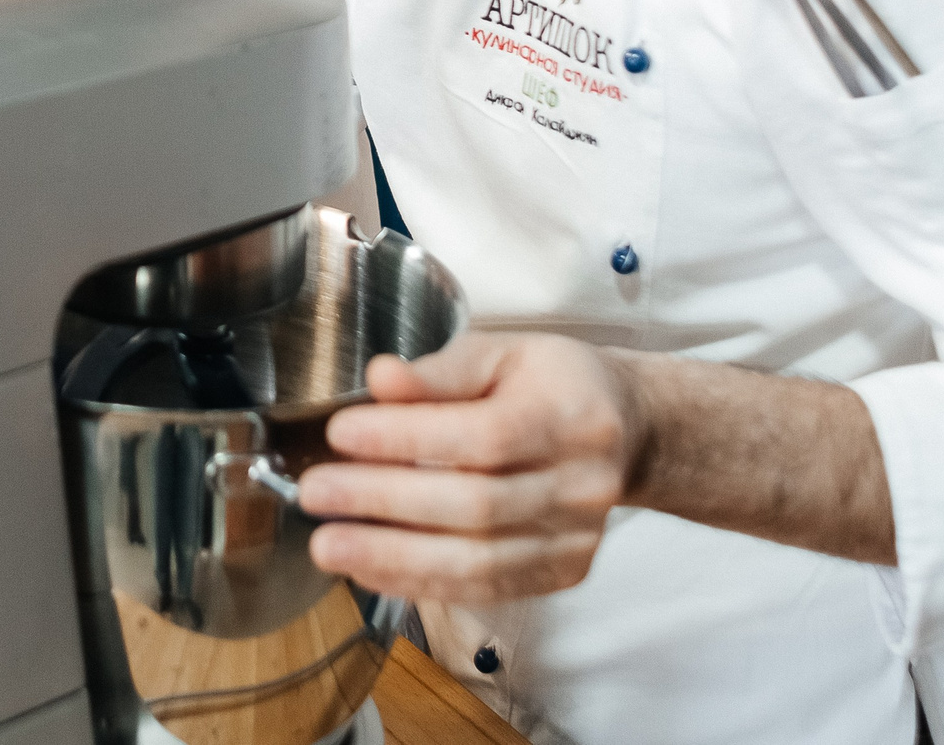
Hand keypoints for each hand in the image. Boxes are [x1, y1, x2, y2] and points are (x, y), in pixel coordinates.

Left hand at [297, 332, 641, 603]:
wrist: (628, 430)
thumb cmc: (555, 384)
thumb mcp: (503, 354)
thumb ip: (440, 370)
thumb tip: (379, 378)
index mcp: (570, 417)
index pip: (482, 436)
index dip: (407, 438)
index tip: (341, 432)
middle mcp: (582, 485)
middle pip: (475, 505)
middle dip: (384, 501)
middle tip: (315, 493)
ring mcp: (576, 538)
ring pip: (479, 561)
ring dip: (394, 557)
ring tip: (329, 543)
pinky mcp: (563, 573)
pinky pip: (485, 589)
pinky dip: (420, 583)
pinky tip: (369, 568)